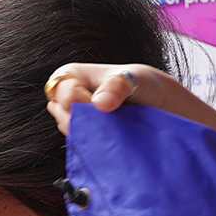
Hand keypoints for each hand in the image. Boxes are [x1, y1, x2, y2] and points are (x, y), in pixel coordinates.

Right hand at [44, 62, 159, 134]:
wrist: (154, 101)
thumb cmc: (141, 82)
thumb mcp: (133, 77)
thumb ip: (117, 86)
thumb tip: (99, 104)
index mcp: (71, 75)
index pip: (65, 94)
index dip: (83, 103)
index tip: (104, 106)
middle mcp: (66, 94)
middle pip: (61, 113)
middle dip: (83, 119)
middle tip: (108, 118)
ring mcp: (71, 114)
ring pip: (68, 129)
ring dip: (89, 131)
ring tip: (111, 124)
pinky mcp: (81, 131)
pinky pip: (78, 141)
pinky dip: (92, 141)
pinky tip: (107, 135)